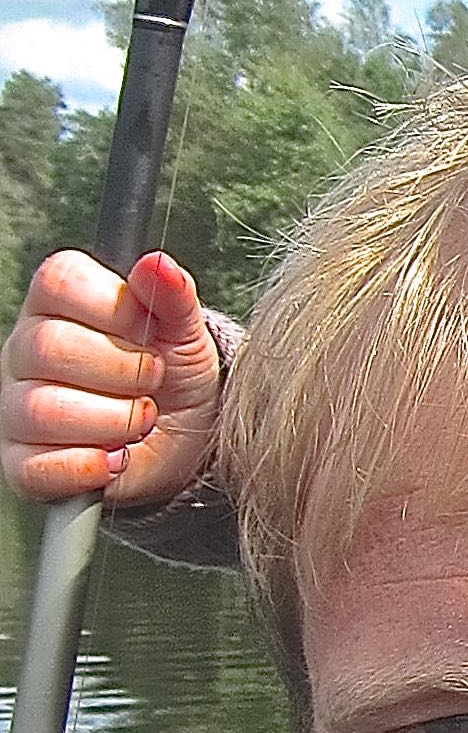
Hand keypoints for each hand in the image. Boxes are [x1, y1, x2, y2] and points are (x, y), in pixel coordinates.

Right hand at [1, 250, 222, 507]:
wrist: (185, 441)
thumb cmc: (173, 374)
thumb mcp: (185, 330)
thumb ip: (172, 295)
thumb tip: (157, 264)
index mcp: (57, 304)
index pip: (58, 282)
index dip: (114, 309)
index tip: (146, 330)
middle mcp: (25, 351)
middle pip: (50, 347)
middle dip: (122, 371)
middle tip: (151, 382)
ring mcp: (16, 408)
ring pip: (42, 410)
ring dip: (113, 421)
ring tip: (140, 421)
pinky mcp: (22, 464)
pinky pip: (37, 467)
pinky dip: (89, 466)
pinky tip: (116, 456)